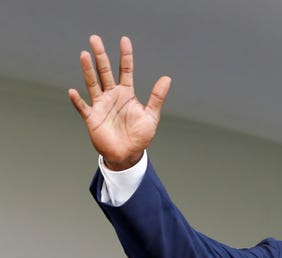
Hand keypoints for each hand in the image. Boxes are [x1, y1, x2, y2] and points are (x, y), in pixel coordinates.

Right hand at [68, 35, 170, 169]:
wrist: (128, 154)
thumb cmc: (140, 136)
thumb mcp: (151, 115)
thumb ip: (157, 97)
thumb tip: (167, 78)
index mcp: (126, 93)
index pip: (125, 70)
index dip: (125, 56)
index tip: (124, 40)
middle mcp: (112, 96)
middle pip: (105, 71)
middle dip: (101, 56)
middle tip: (95, 39)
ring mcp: (101, 105)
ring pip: (93, 83)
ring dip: (88, 70)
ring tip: (84, 54)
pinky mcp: (92, 117)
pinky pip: (83, 107)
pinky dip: (77, 100)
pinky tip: (73, 91)